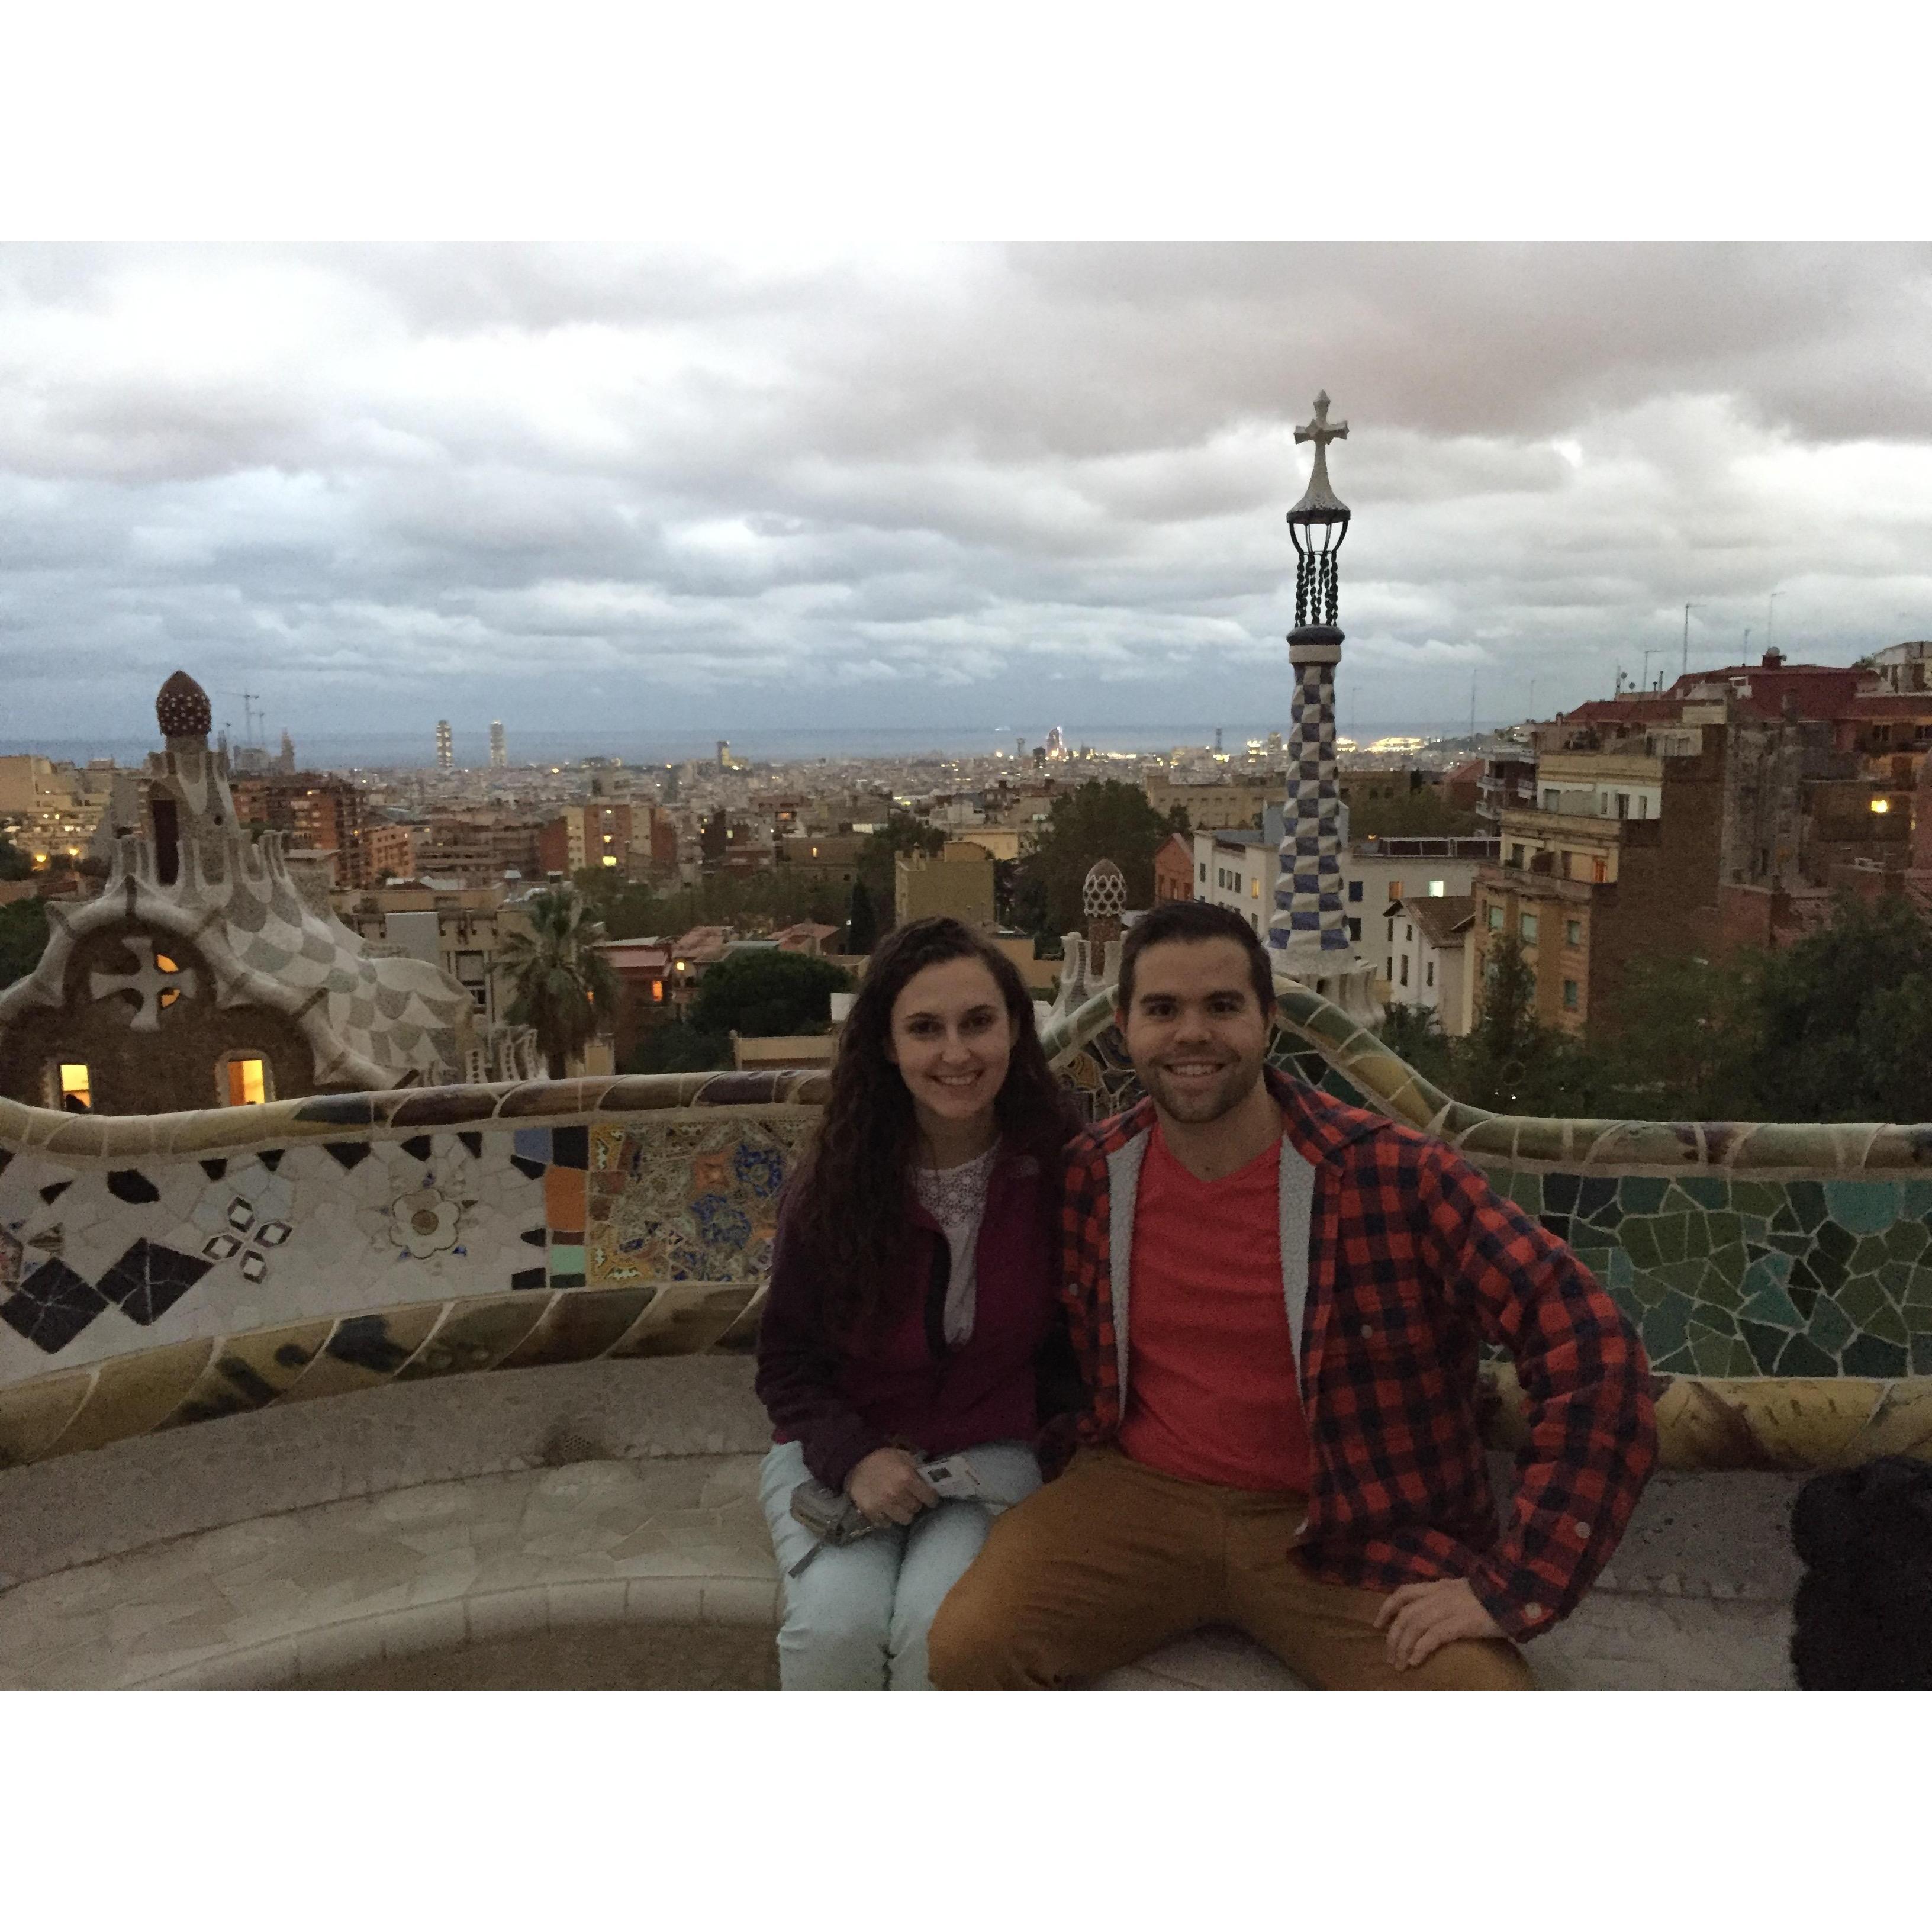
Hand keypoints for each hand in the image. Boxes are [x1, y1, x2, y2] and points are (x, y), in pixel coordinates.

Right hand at [846, 1447, 937, 1526]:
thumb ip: (918, 1469)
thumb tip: (932, 1480)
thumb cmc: (882, 1458)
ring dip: (903, 1512)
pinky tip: (885, 1508)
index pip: (929, 1497)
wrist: (853, 1461)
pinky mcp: (872, 1513)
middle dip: (915, 1502)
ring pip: (905, 1519)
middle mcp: (897, 1493)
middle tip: (909, 1496)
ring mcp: (884, 1505)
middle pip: (916, 1508)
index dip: (930, 1497)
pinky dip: (887, 1518)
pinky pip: (887, 1523)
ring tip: (897, 1504)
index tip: (928, 1496)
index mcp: (907, 1477)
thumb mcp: (903, 1456)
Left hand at [1374, 1578, 1505, 1670]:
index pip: (1404, 1593)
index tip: (1377, 1625)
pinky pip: (1434, 1636)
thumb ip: (1447, 1600)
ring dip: (1403, 1647)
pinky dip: (1420, 1649)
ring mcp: (1450, 1608)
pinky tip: (1414, 1661)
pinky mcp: (1462, 1622)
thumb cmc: (1493, 1598)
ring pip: (1415, 1625)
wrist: (1516, 1595)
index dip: (1387, 1608)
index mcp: (1439, 1586)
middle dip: (1393, 1636)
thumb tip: (1434, 1619)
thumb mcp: (1464, 1592)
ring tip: (1399, 1665)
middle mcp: (1440, 1594)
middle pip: (1406, 1614)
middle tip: (1389, 1656)